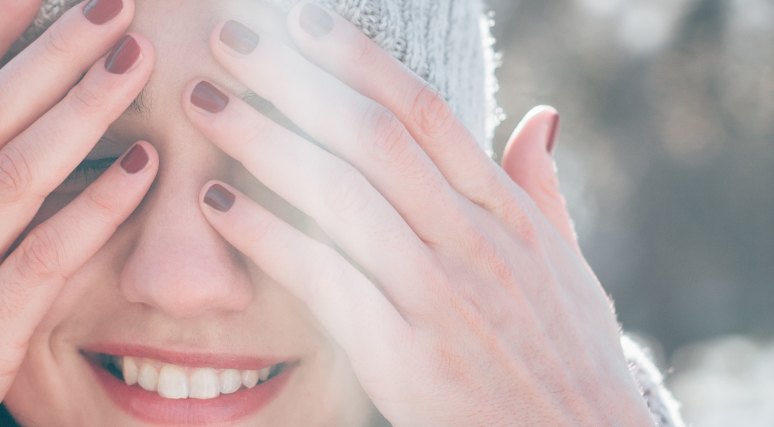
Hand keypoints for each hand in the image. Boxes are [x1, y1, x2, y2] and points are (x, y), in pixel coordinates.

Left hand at [183, 5, 652, 425]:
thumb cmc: (571, 362)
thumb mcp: (570, 268)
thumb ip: (540, 189)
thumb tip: (538, 115)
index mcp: (508, 215)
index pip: (424, 113)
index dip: (356, 60)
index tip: (301, 22)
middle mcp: (475, 243)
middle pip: (371, 137)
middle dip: (293, 81)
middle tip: (226, 39)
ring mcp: (441, 298)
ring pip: (342, 194)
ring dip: (263, 140)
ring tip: (202, 103)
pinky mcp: (407, 357)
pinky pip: (325, 279)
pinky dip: (268, 235)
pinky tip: (217, 205)